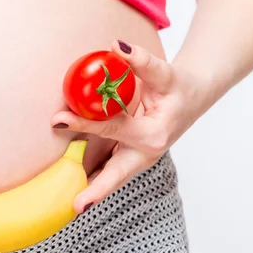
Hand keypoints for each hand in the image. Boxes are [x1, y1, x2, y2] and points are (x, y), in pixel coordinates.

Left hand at [52, 40, 205, 214]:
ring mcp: (138, 159)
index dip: (85, 123)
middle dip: (95, 190)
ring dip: (91, 191)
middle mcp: (145, 153)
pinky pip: (108, 170)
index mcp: (153, 134)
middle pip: (115, 174)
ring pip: (111, 177)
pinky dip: (92, 179)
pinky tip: (73, 187)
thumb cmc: (178, 87)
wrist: (192, 98)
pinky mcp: (130, 158)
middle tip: (75, 205)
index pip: (113, 128)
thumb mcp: (163, 73)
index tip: (60, 120)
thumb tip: (115, 46)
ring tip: (67, 207)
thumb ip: (140, 61)